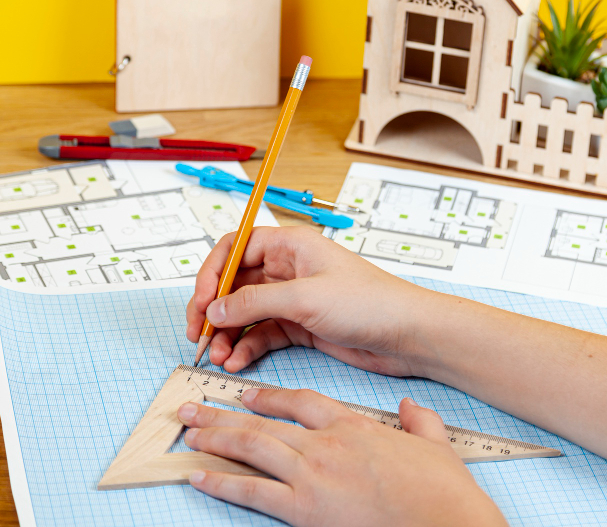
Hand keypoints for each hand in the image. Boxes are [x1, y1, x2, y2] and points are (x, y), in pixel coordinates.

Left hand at [178, 388, 506, 526]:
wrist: (445, 520)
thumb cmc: (443, 490)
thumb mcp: (435, 444)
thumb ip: (418, 420)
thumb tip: (409, 406)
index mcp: (353, 426)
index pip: (301, 402)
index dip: (271, 398)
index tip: (248, 395)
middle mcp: (326, 445)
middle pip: (263, 422)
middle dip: (224, 414)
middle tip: (194, 408)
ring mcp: (312, 475)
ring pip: (252, 449)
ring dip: (215, 439)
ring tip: (188, 433)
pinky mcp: (305, 509)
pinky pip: (254, 493)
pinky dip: (224, 484)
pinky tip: (200, 477)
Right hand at [186, 226, 454, 376]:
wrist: (408, 336)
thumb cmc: (371, 302)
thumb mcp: (305, 298)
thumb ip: (254, 302)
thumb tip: (214, 308)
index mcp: (290, 245)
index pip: (235, 247)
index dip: (211, 272)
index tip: (201, 301)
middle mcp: (288, 268)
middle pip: (234, 283)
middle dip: (213, 309)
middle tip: (198, 334)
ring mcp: (293, 298)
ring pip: (245, 312)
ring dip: (227, 333)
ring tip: (219, 355)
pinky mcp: (300, 326)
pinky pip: (262, 334)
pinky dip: (247, 347)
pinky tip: (239, 361)